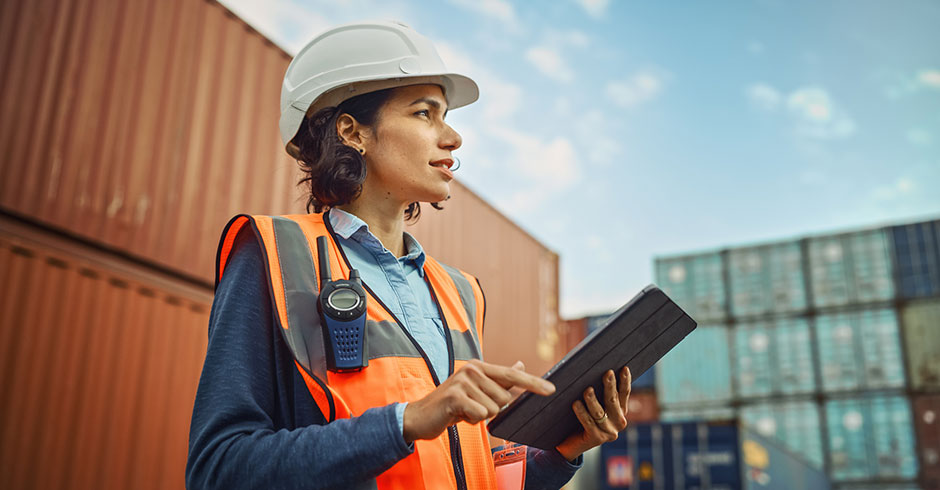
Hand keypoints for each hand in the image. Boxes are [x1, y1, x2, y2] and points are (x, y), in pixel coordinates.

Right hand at [403, 359, 554, 442]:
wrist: (420, 416)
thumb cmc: (452, 405)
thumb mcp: (477, 390)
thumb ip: (499, 379)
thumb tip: (521, 364)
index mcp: (480, 367)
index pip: (512, 375)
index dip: (533, 383)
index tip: (551, 390)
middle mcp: (472, 370)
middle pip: (504, 398)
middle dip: (492, 409)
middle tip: (471, 407)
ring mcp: (463, 381)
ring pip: (493, 409)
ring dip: (480, 416)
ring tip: (463, 411)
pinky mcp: (455, 396)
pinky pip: (480, 415)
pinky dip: (471, 421)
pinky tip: (458, 416)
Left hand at [555, 367, 631, 461]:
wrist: (570, 444)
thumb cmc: (581, 418)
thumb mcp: (593, 404)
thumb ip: (598, 392)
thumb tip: (594, 370)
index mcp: (620, 411)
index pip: (624, 393)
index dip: (625, 381)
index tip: (624, 368)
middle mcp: (619, 422)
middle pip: (613, 401)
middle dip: (610, 386)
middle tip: (607, 373)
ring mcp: (609, 432)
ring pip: (599, 412)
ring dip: (593, 400)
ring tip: (587, 390)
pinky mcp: (597, 439)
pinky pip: (588, 423)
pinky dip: (582, 413)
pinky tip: (576, 404)